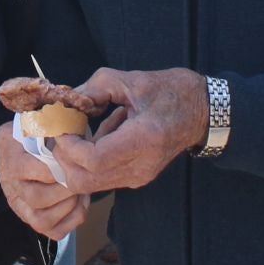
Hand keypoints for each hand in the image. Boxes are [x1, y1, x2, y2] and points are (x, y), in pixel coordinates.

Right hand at [0, 123, 89, 240]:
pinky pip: (52, 231)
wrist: (31, 141)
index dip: (53, 168)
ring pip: (41, 220)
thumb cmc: (44, 127)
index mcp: (8, 151)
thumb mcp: (42, 115)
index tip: (72, 160)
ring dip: (68, 207)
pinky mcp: (32, 217)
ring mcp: (19, 202)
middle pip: (36, 198)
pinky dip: (72, 220)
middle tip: (80, 179)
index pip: (25, 168)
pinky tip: (80, 202)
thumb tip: (68, 123)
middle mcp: (8, 181)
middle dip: (64, 190)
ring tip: (82, 191)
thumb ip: (51, 119)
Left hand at [50, 67, 208, 194]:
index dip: (69, 147)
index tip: (62, 127)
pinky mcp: (137, 178)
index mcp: (143, 139)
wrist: (202, 111)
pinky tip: (95, 139)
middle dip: (64, 160)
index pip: (93, 160)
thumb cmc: (170, 91)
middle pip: (86, 180)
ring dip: (73, 163)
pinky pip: (101, 179)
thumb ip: (93, 89)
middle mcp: (141, 165)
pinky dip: (87, 164)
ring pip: (90, 185)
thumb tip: (65, 101)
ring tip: (78, 134)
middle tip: (61, 133)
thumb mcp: (129, 80)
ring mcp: (139, 175)